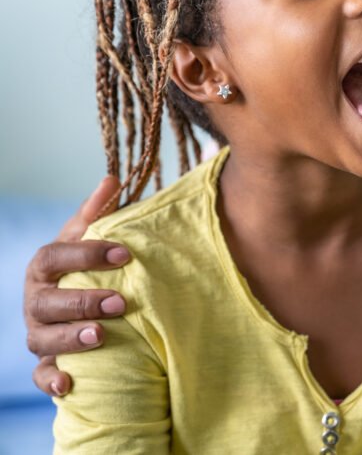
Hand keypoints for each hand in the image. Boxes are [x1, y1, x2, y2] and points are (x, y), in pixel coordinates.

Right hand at [24, 176, 130, 396]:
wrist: (75, 301)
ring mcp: (39, 333)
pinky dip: (52, 381)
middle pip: (49, 303)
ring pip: (44, 340)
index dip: (86, 255)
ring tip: (102, 335)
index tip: (124, 254)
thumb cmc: (86, 265)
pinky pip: (41, 375)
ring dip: (71, 339)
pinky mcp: (46, 362)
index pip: (55, 257)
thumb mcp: (89, 237)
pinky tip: (70, 384)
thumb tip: (111, 178)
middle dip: (83, 302)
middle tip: (120, 303)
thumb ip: (98, 212)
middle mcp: (37, 301)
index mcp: (45, 266)